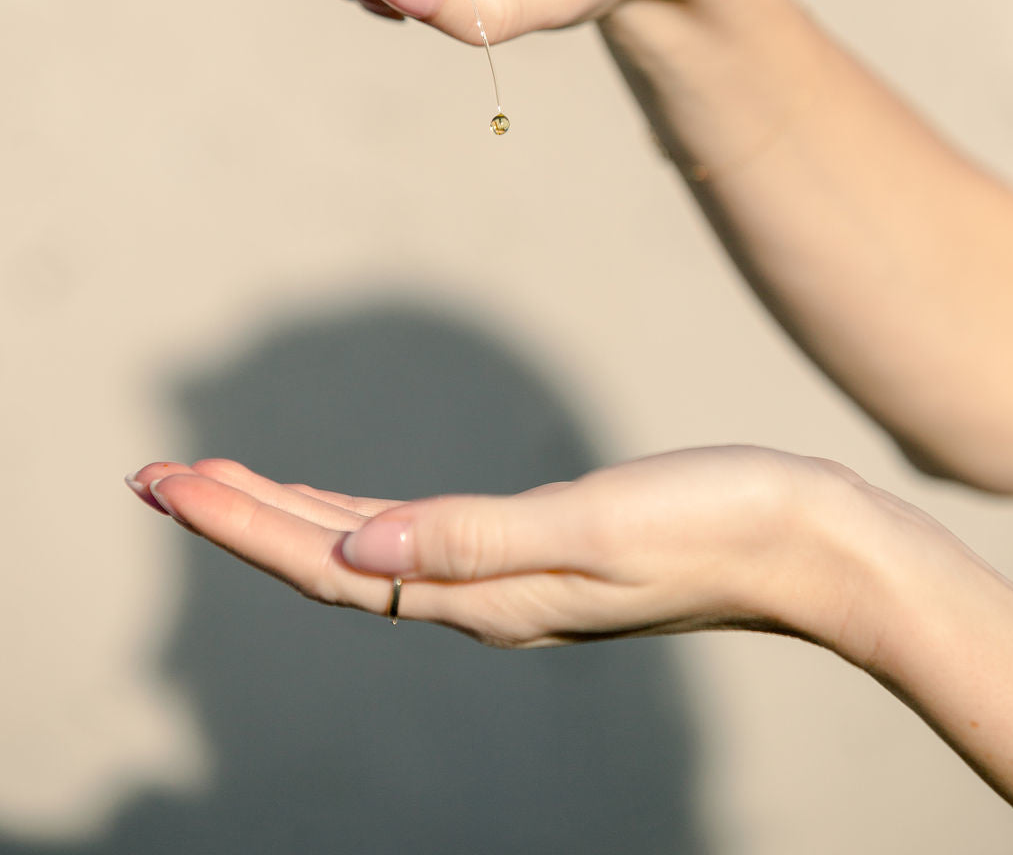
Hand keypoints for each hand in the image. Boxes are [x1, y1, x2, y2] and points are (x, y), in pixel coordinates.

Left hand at [126, 448, 867, 649]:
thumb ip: (471, 540)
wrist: (800, 542)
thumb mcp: (591, 526)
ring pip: (363, 550)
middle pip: (327, 559)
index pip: (329, 563)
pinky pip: (412, 539)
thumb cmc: (710, 524)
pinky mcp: (533, 552)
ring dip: (285, 516)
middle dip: (236, 517)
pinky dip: (353, 517)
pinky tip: (339, 507)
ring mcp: (505, 578)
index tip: (165, 480)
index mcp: (483, 594)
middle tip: (154, 474)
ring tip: (218, 483)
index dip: (240, 523)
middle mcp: (479, 596)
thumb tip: (354, 550)